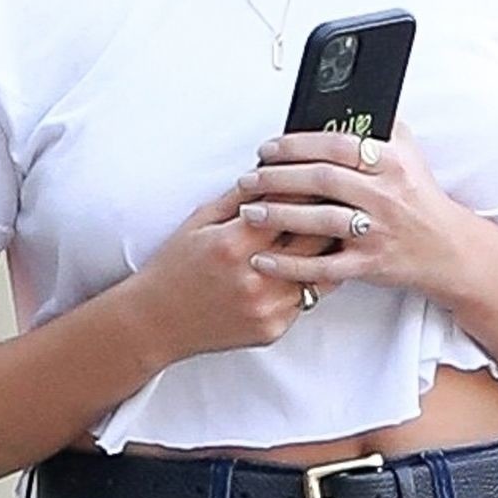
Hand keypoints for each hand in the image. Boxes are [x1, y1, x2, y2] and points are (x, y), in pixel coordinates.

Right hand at [129, 181, 339, 365]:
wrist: (157, 321)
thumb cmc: (175, 268)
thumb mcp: (201, 220)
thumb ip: (240, 195)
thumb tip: (274, 169)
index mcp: (234, 243)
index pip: (292, 207)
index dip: (310, 191)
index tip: (320, 180)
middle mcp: (254, 276)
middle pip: (316, 238)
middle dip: (329, 217)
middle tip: (340, 203)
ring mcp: (266, 307)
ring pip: (321, 271)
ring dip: (328, 251)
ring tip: (336, 234)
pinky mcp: (272, 328)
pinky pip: (307, 300)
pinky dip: (310, 280)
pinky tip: (309, 267)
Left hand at [234, 120, 470, 301]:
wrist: (448, 249)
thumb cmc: (420, 198)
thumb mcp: (409, 153)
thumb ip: (381, 126)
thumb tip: (349, 100)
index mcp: (391, 163)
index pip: (337, 146)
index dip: (297, 145)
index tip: (268, 148)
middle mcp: (384, 195)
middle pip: (322, 180)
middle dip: (278, 177)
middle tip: (249, 178)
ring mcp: (376, 231)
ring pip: (319, 221)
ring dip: (278, 215)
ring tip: (249, 211)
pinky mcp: (369, 264)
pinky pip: (322, 266)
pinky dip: (289, 265)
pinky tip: (263, 259)